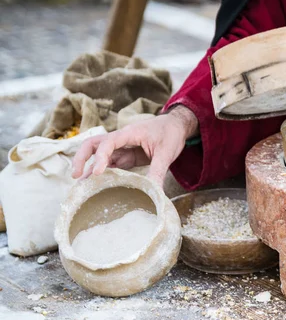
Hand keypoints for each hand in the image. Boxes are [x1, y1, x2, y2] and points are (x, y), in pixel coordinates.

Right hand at [71, 105, 198, 183]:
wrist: (176, 127)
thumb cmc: (170, 134)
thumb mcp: (167, 153)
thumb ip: (158, 171)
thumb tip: (155, 192)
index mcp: (129, 133)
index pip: (107, 143)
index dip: (100, 157)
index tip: (98, 173)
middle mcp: (120, 139)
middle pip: (93, 145)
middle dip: (81, 158)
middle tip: (76, 176)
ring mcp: (121, 148)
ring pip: (99, 156)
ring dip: (89, 169)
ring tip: (81, 187)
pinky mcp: (125, 156)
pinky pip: (110, 164)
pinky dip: (102, 174)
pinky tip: (96, 186)